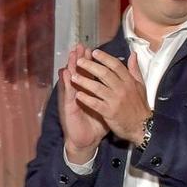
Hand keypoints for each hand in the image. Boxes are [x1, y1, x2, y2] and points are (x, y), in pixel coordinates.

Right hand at [58, 42, 106, 161]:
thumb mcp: (107, 107)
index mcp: (90, 92)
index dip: (91, 61)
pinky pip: (68, 93)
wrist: (86, 140)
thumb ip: (113, 94)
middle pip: (79, 73)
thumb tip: (121, 84)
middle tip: (79, 46)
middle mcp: (79, 93)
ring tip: (71, 54)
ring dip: (71, 66)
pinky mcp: (69, 107)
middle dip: (80, 59)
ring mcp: (73, 99)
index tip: (92, 49)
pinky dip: (66, 83)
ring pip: (71, 79)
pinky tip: (64, 73)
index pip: (90, 73)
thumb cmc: (96, 124)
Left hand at [66, 48, 151, 142]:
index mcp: (129, 81)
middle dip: (90, 66)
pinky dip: (86, 98)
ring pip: (97, 87)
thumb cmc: (139, 106)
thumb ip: (135, 69)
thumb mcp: (140, 85)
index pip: (115, 65)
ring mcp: (115, 100)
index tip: (94, 52)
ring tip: (73, 76)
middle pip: (104, 73)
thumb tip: (133, 54)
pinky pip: (95, 103)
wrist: (142, 126)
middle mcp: (122, 89)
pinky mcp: (110, 112)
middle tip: (79, 60)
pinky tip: (77, 95)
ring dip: (84, 81)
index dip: (104, 58)